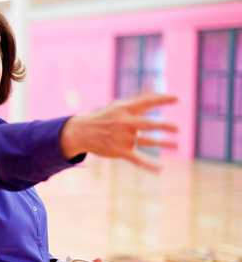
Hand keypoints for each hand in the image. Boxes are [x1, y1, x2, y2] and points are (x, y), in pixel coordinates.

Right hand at [60, 93, 177, 171]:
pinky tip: (160, 169)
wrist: (82, 132)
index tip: (176, 99)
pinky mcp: (119, 151)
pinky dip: (149, 165)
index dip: (161, 100)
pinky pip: (137, 159)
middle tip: (177, 128)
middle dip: (162, 126)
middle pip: (146, 124)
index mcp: (124, 109)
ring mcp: (122, 138)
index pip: (146, 102)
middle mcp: (124, 123)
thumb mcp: (119, 106)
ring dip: (162, 143)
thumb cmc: (105, 117)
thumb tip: (157, 92)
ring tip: (176, 145)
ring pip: (146, 142)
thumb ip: (138, 102)